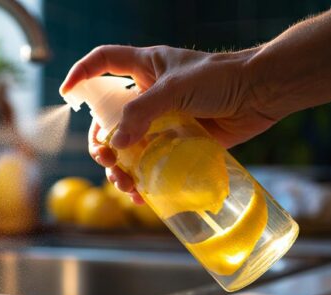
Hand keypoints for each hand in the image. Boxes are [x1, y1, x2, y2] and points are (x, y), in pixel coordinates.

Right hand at [60, 45, 276, 202]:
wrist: (263, 93)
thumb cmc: (222, 78)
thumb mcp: (175, 88)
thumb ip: (142, 112)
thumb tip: (116, 145)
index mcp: (144, 68)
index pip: (103, 63)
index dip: (81, 74)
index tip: (66, 94)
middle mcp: (149, 94)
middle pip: (108, 119)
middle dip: (101, 143)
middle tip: (106, 160)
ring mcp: (163, 120)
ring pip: (128, 147)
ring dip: (120, 169)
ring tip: (125, 185)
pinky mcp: (179, 142)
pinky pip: (153, 164)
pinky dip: (144, 181)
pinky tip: (142, 196)